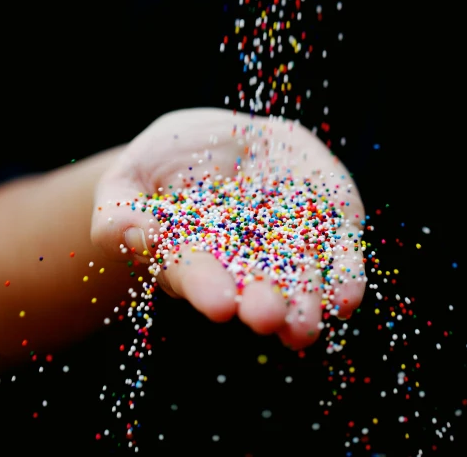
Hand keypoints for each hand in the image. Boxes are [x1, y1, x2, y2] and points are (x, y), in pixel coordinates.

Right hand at [91, 108, 365, 348]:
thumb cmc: (164, 163)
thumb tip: (131, 235)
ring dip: (306, 304)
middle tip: (267, 318)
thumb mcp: (130, 179)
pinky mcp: (325, 221)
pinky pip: (340, 252)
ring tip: (304, 326)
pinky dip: (346, 275)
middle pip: (255, 289)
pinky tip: (345, 298)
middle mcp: (244, 262)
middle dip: (263, 304)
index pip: (198, 275)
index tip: (220, 302)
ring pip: (302, 281)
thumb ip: (120, 212)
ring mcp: (288, 244)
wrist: (221, 140)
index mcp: (194, 257)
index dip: (208, 286)